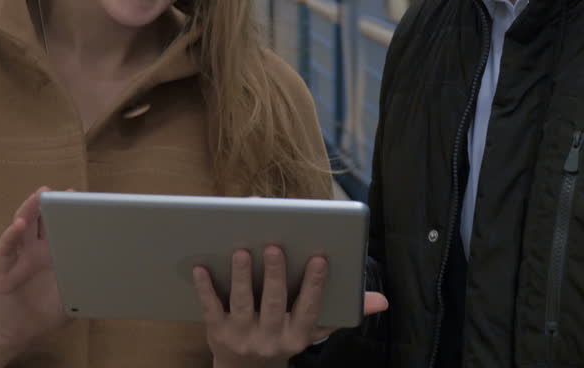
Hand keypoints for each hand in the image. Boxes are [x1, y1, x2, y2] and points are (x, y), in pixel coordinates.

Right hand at [0, 186, 70, 355]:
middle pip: (42, 219)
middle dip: (52, 203)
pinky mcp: (3, 268)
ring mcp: (19, 256)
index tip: (82, 197)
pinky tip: (19, 225)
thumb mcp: (72, 300)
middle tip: (63, 190)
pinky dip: (12, 234)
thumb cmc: (46, 313)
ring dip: (30, 208)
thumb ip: (85, 288)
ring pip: (23, 225)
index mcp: (54, 254)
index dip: (70, 212)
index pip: (62, 227)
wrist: (18, 332)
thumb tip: (110, 279)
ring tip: (41, 195)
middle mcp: (36, 250)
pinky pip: (6, 247)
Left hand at [196, 246, 388, 367]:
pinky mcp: (217, 333)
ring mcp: (243, 336)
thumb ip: (344, 311)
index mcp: (299, 334)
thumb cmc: (285, 335)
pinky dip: (205, 288)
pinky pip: (210, 308)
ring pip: (242, 303)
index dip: (315, 284)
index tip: (320, 257)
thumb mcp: (315, 329)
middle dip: (275, 274)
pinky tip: (202, 266)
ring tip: (242, 250)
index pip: (310, 308)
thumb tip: (382, 301)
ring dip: (242, 276)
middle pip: (274, 302)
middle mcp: (271, 337)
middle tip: (274, 245)